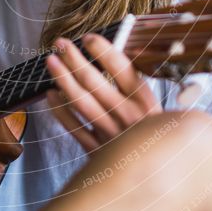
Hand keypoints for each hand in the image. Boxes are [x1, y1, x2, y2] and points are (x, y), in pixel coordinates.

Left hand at [45, 33, 158, 153]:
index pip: (123, 70)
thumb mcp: (156, 108)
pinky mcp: (98, 152)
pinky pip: (75, 129)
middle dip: (75, 59)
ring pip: (82, 103)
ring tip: (51, 61)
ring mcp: (112, 136)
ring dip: (63, 80)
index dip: (103, 51)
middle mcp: (129, 117)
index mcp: (146, 103)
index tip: (88, 37)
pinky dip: (60, 112)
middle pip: (96, 83)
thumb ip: (137, 84)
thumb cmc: (155, 134)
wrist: (160, 173)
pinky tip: (51, 94)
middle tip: (61, 43)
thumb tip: (117, 49)